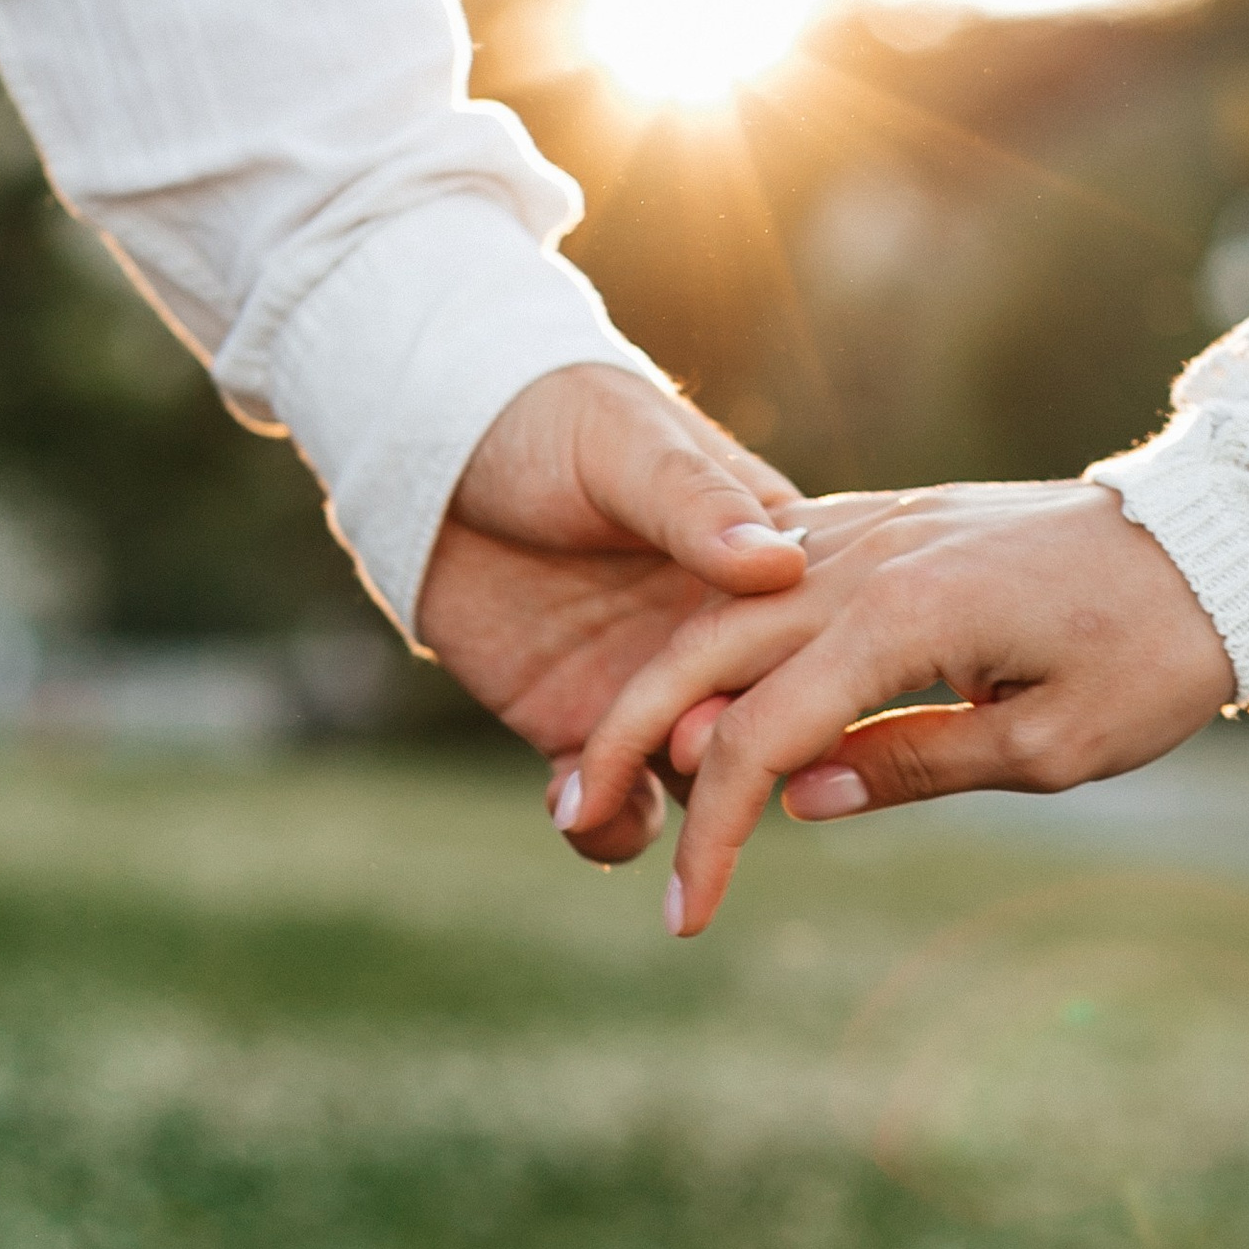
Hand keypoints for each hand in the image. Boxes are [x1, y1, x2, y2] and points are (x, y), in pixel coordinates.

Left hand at [417, 364, 804, 863]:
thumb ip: (694, 506)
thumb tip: (777, 567)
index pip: (817, 639)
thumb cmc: (547, 419)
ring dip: (683, 816)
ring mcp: (651, 689)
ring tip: (628, 796)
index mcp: (759, 561)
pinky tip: (575, 808)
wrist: (431, 450)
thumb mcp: (626, 447)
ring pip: (698, 785)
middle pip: (768, 729)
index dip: (804, 683)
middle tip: (684, 750)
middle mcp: (720, 640)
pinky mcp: (579, 725)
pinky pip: (617, 807)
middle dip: (740, 764)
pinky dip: (609, 829)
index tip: (773, 698)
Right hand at [559, 476, 1236, 932]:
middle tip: (575, 817)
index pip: (759, 738)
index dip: (712, 835)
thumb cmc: (1152, 656)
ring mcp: (876, 528)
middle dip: (630, 739)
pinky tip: (696, 676)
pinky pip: (776, 569)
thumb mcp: (1052, 749)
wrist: (1219, 540)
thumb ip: (915, 766)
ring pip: (727, 604)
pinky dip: (723, 625)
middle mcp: (869, 561)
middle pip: (704, 653)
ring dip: (663, 680)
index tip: (687, 917)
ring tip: (615, 757)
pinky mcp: (893, 520)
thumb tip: (799, 803)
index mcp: (903, 622)